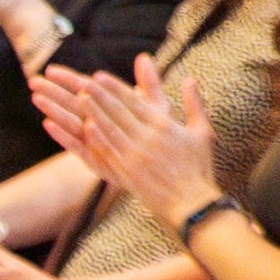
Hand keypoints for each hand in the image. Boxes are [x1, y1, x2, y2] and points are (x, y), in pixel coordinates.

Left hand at [33, 54, 216, 230]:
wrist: (191, 203)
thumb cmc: (198, 167)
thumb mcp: (202, 132)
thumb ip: (194, 104)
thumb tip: (191, 79)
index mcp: (164, 126)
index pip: (135, 102)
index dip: (115, 88)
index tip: (98, 76)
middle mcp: (148, 138)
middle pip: (118, 112)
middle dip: (99, 95)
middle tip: (80, 81)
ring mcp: (135, 156)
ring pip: (110, 129)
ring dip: (93, 112)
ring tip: (77, 98)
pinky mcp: (126, 172)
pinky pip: (108, 152)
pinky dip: (96, 138)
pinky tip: (84, 127)